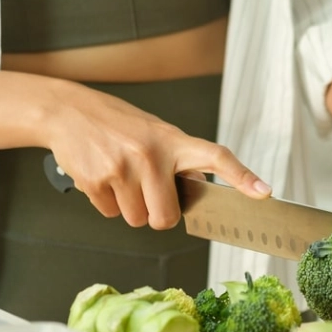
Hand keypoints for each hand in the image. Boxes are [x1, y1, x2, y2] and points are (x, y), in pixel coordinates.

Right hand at [0, 69, 270, 228]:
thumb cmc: (119, 125)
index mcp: (173, 140)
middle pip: (165, 218)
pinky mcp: (96, 180)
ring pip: (136, 219)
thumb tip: (199, 193)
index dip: (241, 176)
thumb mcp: (156, 133)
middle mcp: (150, 154)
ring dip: (129, 208)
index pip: (216, 157)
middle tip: (146, 192)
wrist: (68, 112)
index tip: (264, 192)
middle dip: (157, 214)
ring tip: (121, 178)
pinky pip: (110, 214)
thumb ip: (179, 161)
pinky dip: (106, 203)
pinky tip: (102, 177)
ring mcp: (122, 168)